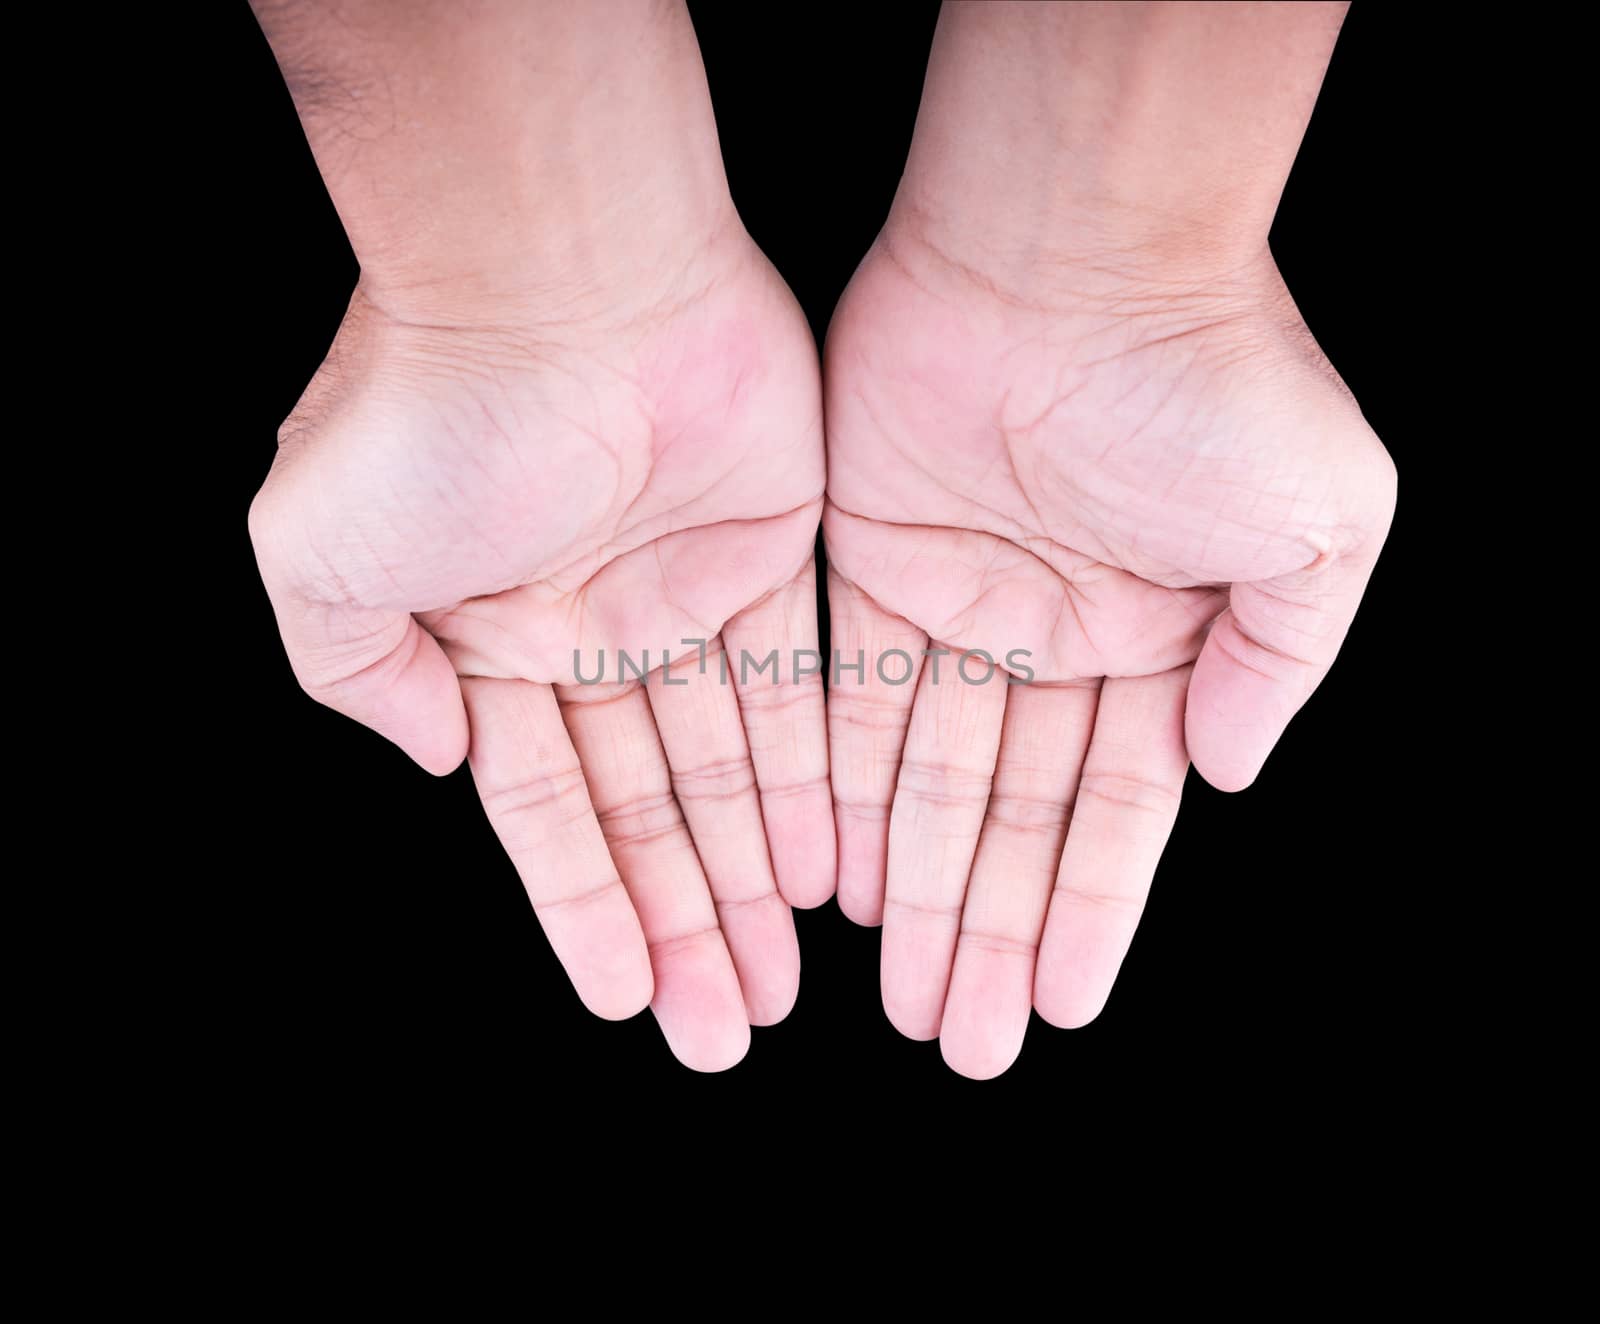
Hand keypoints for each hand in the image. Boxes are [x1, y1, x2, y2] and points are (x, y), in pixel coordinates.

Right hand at [247, 3, 832, 1070]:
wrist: (558, 279)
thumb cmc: (426, 415)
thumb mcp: (317, 561)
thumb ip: (356, 674)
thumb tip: (432, 757)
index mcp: (488, 639)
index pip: (550, 811)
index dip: (585, 910)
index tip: (625, 999)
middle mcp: (591, 627)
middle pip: (651, 811)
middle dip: (684, 923)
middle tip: (722, 1032)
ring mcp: (686, 592)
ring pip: (729, 771)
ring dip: (752, 878)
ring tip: (780, 985)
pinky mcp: (776, 551)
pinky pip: (804, 692)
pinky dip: (814, 782)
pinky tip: (829, 872)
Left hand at [823, 198, 1393, 1080]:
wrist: (1074, 248)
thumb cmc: (1211, 375)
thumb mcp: (1321, 526)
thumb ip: (1282, 662)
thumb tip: (1231, 778)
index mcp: (1157, 638)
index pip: (1114, 810)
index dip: (1090, 911)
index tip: (1064, 1008)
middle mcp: (1054, 634)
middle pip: (1013, 817)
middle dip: (990, 929)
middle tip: (964, 1042)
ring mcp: (959, 603)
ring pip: (928, 782)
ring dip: (918, 888)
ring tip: (903, 997)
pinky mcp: (869, 564)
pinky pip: (851, 706)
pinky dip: (843, 794)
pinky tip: (838, 883)